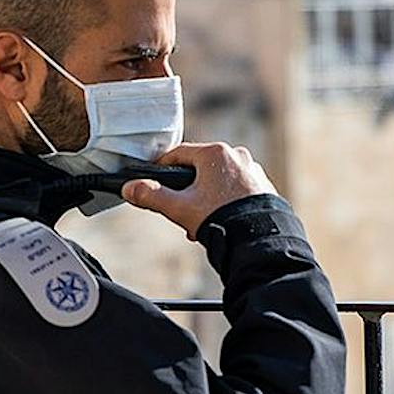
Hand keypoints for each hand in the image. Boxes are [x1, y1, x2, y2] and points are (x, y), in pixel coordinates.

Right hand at [121, 142, 272, 237]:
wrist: (258, 240)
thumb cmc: (221, 219)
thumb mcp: (179, 208)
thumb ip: (151, 196)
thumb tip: (129, 188)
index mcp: (215, 153)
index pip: (178, 154)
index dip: (161, 167)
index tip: (152, 179)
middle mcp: (237, 156)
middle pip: (200, 168)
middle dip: (187, 190)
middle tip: (180, 210)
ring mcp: (253, 170)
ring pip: (218, 180)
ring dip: (206, 198)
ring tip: (200, 222)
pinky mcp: (264, 187)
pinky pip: (236, 190)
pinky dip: (225, 202)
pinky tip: (221, 221)